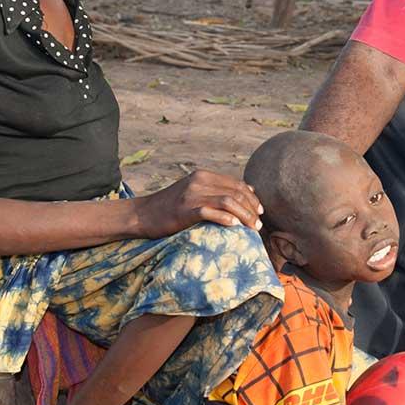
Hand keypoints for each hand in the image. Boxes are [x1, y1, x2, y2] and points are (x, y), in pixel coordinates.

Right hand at [133, 169, 262, 236]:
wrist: (143, 214)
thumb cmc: (171, 207)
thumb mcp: (195, 191)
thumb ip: (217, 190)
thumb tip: (248, 190)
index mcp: (203, 175)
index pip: (237, 184)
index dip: (253, 198)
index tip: (261, 212)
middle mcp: (199, 181)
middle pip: (236, 192)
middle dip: (252, 209)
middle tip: (259, 225)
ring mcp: (191, 195)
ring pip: (228, 201)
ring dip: (245, 215)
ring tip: (253, 228)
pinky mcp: (184, 209)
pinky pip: (210, 212)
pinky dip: (225, 218)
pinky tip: (234, 226)